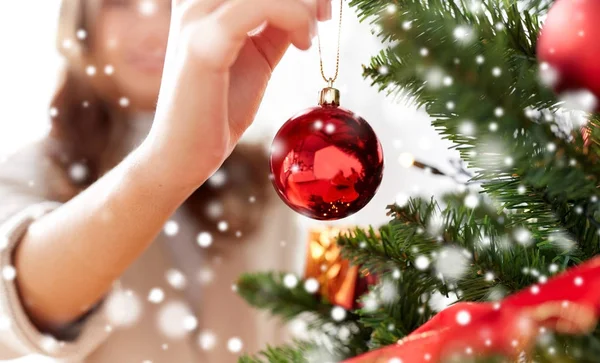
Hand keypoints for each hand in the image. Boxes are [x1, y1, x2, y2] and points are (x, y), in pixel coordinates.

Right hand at [142, 0, 331, 187]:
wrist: (187, 153)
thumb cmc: (221, 105)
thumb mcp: (257, 53)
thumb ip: (277, 23)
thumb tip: (309, 2)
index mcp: (202, 0)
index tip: (320, 5)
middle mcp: (193, 0)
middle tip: (323, 12)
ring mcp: (194, 17)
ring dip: (302, 1)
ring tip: (311, 31)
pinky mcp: (203, 44)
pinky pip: (260, 6)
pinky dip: (294, 17)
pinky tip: (304, 43)